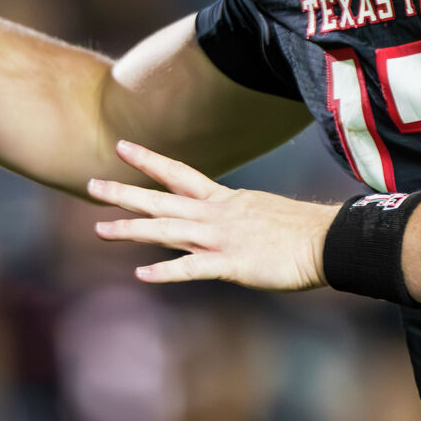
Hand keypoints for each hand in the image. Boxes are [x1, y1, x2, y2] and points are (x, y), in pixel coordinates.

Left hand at [91, 141, 336, 291]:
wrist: (328, 241)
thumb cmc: (304, 231)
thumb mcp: (264, 213)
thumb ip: (239, 217)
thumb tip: (227, 223)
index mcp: (226, 200)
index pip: (180, 174)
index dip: (150, 160)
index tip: (124, 147)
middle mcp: (217, 214)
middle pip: (163, 199)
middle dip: (126, 193)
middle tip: (92, 184)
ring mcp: (222, 237)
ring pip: (167, 230)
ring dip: (132, 230)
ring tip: (100, 230)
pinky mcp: (232, 263)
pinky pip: (192, 267)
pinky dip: (166, 271)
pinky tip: (141, 273)